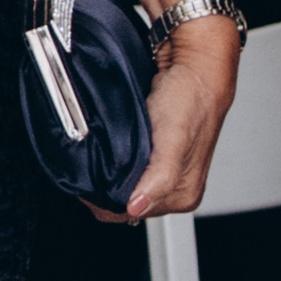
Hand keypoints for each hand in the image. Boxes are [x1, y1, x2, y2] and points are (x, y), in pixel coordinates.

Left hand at [102, 15, 237, 224]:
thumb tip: (136, 207)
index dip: (102, 200)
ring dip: (108, 172)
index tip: (85, 181)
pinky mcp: (157, 155)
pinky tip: (110, 146)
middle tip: (90, 162)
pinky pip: (128, 167)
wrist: (195, 66)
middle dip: (105, 186)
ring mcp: (165, 172)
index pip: (128, 214)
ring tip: (100, 152)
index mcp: (183, 195)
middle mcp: (176, 188)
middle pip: (125, 202)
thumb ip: (159, 178)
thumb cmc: (190, 98)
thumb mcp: (174, 139)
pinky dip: (115, 159)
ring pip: (124, 184)